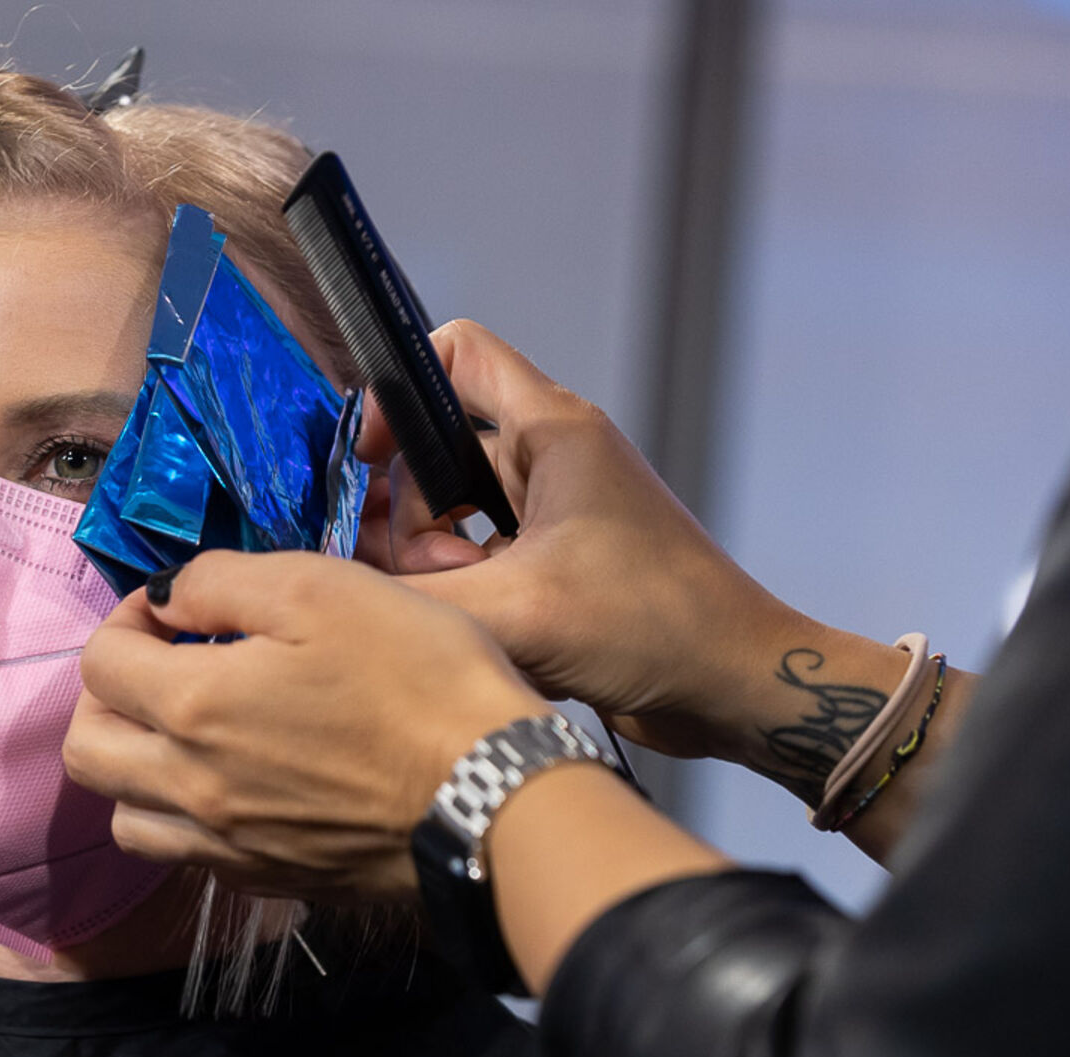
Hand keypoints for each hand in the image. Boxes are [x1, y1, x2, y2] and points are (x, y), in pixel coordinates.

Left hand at [62, 551, 548, 902]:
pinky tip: (238, 783)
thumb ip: (222, 581)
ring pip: (126, 818)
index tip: (177, 608)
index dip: (128, 619)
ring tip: (189, 730)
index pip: (100, 662)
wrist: (497, 799)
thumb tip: (167, 596)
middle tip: (163, 664)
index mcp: (193, 707)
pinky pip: (190, 857)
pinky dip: (189, 818)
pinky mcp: (273, 881)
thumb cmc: (420, 677)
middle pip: (88, 750)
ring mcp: (228, 846)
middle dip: (107, 696)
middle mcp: (191, 788)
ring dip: (136, 768)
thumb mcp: (323, 587)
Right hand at [360, 319, 817, 763]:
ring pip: (450, 515)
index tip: (369, 464)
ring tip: (470, 610)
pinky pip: (478, 562)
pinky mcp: (556, 568)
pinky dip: (468, 596)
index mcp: (551, 431)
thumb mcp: (515, 612)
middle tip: (432, 571)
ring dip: (438, 566)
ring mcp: (555, 515)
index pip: (454, 353)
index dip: (396, 397)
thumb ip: (411, 598)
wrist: (737, 690)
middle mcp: (552, 461)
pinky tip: (491, 637)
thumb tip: (332, 595)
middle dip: (410, 516)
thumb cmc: (656, 627)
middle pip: (433, 453)